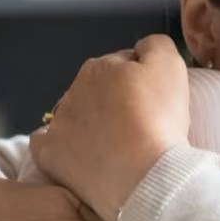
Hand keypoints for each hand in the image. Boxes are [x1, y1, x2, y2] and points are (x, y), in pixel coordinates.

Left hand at [31, 35, 189, 220]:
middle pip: (100, 89)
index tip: (159, 102)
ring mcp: (58, 122)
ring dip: (94, 123)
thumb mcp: (171, 66)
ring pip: (77, 114)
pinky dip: (63, 146)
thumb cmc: (160, 120)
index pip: (125, 65)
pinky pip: (48, 142)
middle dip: (118, 100)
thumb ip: (155, 45)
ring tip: (121, 146)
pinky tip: (82, 155)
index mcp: (101, 66)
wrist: (142, 175)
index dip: (145, 82)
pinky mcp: (49, 154)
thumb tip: (142, 48)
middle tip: (145, 124)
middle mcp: (73, 89)